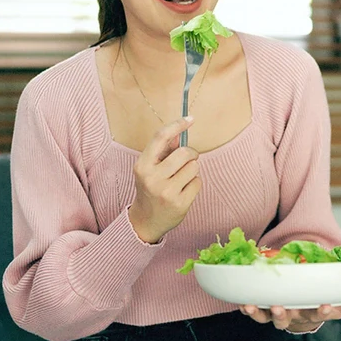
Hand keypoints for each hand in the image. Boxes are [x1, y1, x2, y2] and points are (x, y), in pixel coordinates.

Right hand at [128, 116, 199, 242]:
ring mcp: (166, 192)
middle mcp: (152, 178)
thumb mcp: (150, 168)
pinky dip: (194, 184)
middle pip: (185, 152)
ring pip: (194, 167)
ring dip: (192, 171)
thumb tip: (179, 132)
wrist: (146, 220)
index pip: (160, 137)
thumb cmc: (150, 189)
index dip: (176, 125)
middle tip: (188, 160)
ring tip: (181, 179)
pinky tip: (184, 191)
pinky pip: (198, 182)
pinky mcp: (180, 203)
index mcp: (142, 166)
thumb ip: (164, 150)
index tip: (190, 119)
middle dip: (191, 154)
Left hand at [239, 297, 340, 331]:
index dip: (326, 312)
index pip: (327, 313)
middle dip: (290, 314)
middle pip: (298, 318)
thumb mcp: (333, 298)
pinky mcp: (267, 314)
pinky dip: (251, 310)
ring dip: (271, 314)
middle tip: (285, 308)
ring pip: (276, 319)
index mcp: (317, 311)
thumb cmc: (316, 300)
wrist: (297, 313)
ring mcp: (283, 317)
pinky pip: (258, 314)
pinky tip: (244, 304)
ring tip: (268, 306)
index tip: (326, 306)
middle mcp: (300, 316)